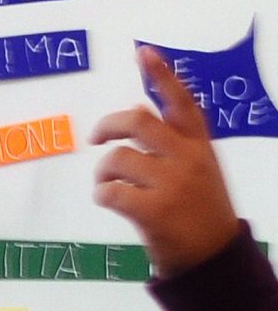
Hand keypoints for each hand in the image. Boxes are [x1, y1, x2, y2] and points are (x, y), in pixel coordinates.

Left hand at [91, 47, 243, 277]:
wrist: (213, 257)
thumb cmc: (200, 210)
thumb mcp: (197, 169)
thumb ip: (173, 142)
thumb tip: (140, 109)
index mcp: (200, 146)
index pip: (181, 104)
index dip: (162, 77)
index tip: (143, 54)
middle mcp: (188, 159)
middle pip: (138, 123)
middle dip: (109, 125)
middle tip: (96, 138)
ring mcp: (172, 185)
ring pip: (118, 158)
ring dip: (102, 171)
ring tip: (107, 183)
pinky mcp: (154, 211)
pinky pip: (110, 192)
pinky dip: (101, 195)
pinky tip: (109, 201)